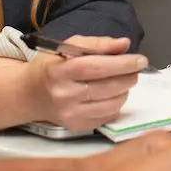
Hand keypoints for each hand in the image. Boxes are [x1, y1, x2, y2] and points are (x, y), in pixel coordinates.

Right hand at [29, 35, 144, 130]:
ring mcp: (70, 114)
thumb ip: (97, 43)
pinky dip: (116, 105)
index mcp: (59, 71)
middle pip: (106, 87)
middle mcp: (64, 95)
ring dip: (125, 91)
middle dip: (128, 77)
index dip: (121, 63)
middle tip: (135, 70)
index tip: (140, 59)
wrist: (30, 94)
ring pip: (111, 104)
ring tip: (124, 81)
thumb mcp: (69, 46)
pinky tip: (112, 95)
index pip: (95, 67)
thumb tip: (124, 44)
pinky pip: (107, 117)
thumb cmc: (52, 65)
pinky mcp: (76, 127)